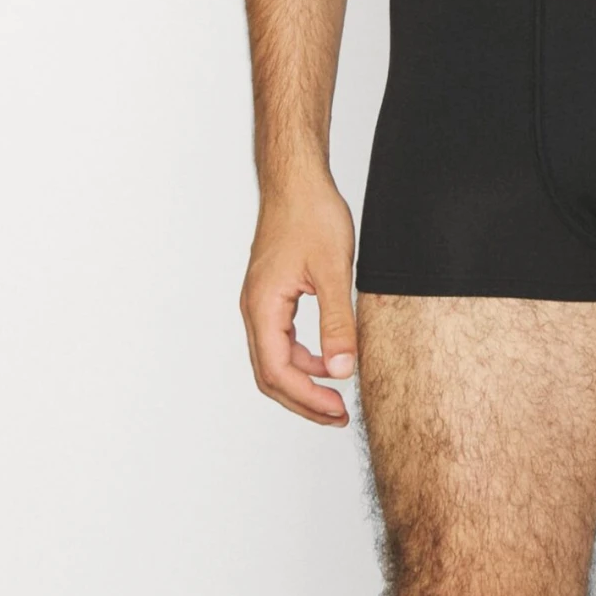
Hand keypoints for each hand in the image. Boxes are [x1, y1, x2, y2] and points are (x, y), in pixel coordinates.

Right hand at [240, 172, 357, 425]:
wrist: (297, 179)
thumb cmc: (311, 214)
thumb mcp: (333, 270)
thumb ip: (337, 322)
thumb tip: (340, 370)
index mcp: (263, 307)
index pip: (277, 371)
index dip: (307, 398)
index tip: (338, 410)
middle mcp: (254, 309)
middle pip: (269, 374)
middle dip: (303, 400)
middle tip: (337, 416)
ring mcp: (260, 301)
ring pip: (273, 358)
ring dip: (302, 381)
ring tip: (334, 396)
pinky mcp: (271, 293)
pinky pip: (280, 339)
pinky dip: (301, 357)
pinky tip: (326, 358)